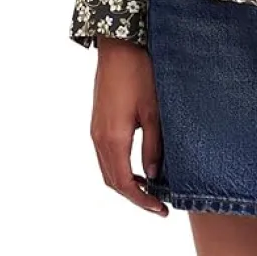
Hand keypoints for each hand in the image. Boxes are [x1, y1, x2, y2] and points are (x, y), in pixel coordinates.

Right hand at [90, 36, 167, 215]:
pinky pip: (105, 154)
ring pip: (107, 168)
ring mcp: (95, 130)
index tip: (160, 209)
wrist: (119, 47)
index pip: (124, 183)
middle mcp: (99, 138)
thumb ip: (152, 145)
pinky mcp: (98, 121)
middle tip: (157, 203)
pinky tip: (137, 164)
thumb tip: (153, 174)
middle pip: (112, 181)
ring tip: (149, 187)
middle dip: (134, 196)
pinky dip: (120, 167)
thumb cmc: (139, 74)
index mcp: (113, 138)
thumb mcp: (154, 111)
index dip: (141, 200)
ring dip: (126, 182)